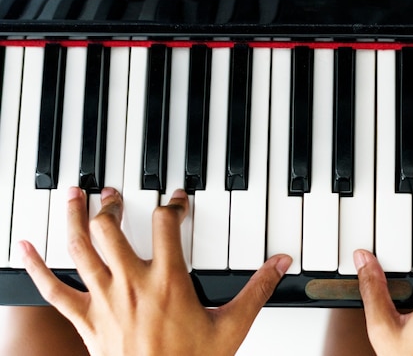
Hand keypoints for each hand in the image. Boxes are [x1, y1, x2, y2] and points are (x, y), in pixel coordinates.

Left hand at [21, 187, 291, 355]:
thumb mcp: (232, 326)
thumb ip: (258, 290)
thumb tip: (280, 264)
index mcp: (168, 280)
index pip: (166, 224)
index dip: (172, 204)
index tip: (176, 200)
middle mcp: (132, 283)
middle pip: (111, 227)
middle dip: (112, 203)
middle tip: (115, 192)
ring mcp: (104, 300)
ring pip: (80, 248)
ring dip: (73, 217)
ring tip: (73, 193)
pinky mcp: (86, 319)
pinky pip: (52, 289)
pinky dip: (36, 265)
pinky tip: (26, 247)